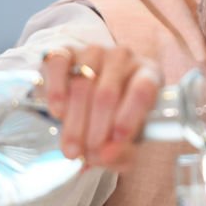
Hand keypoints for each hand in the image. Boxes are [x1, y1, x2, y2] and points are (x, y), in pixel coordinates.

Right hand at [40, 45, 162, 168]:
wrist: (88, 98)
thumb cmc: (116, 119)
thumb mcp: (128, 139)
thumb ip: (122, 152)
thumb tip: (105, 156)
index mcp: (148, 74)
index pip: (143, 90)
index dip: (130, 116)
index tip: (117, 140)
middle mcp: (123, 57)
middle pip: (107, 93)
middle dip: (95, 130)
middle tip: (88, 155)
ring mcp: (94, 51)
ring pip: (82, 84)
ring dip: (75, 121)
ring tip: (72, 148)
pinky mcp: (66, 50)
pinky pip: (58, 65)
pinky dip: (56, 91)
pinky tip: (58, 113)